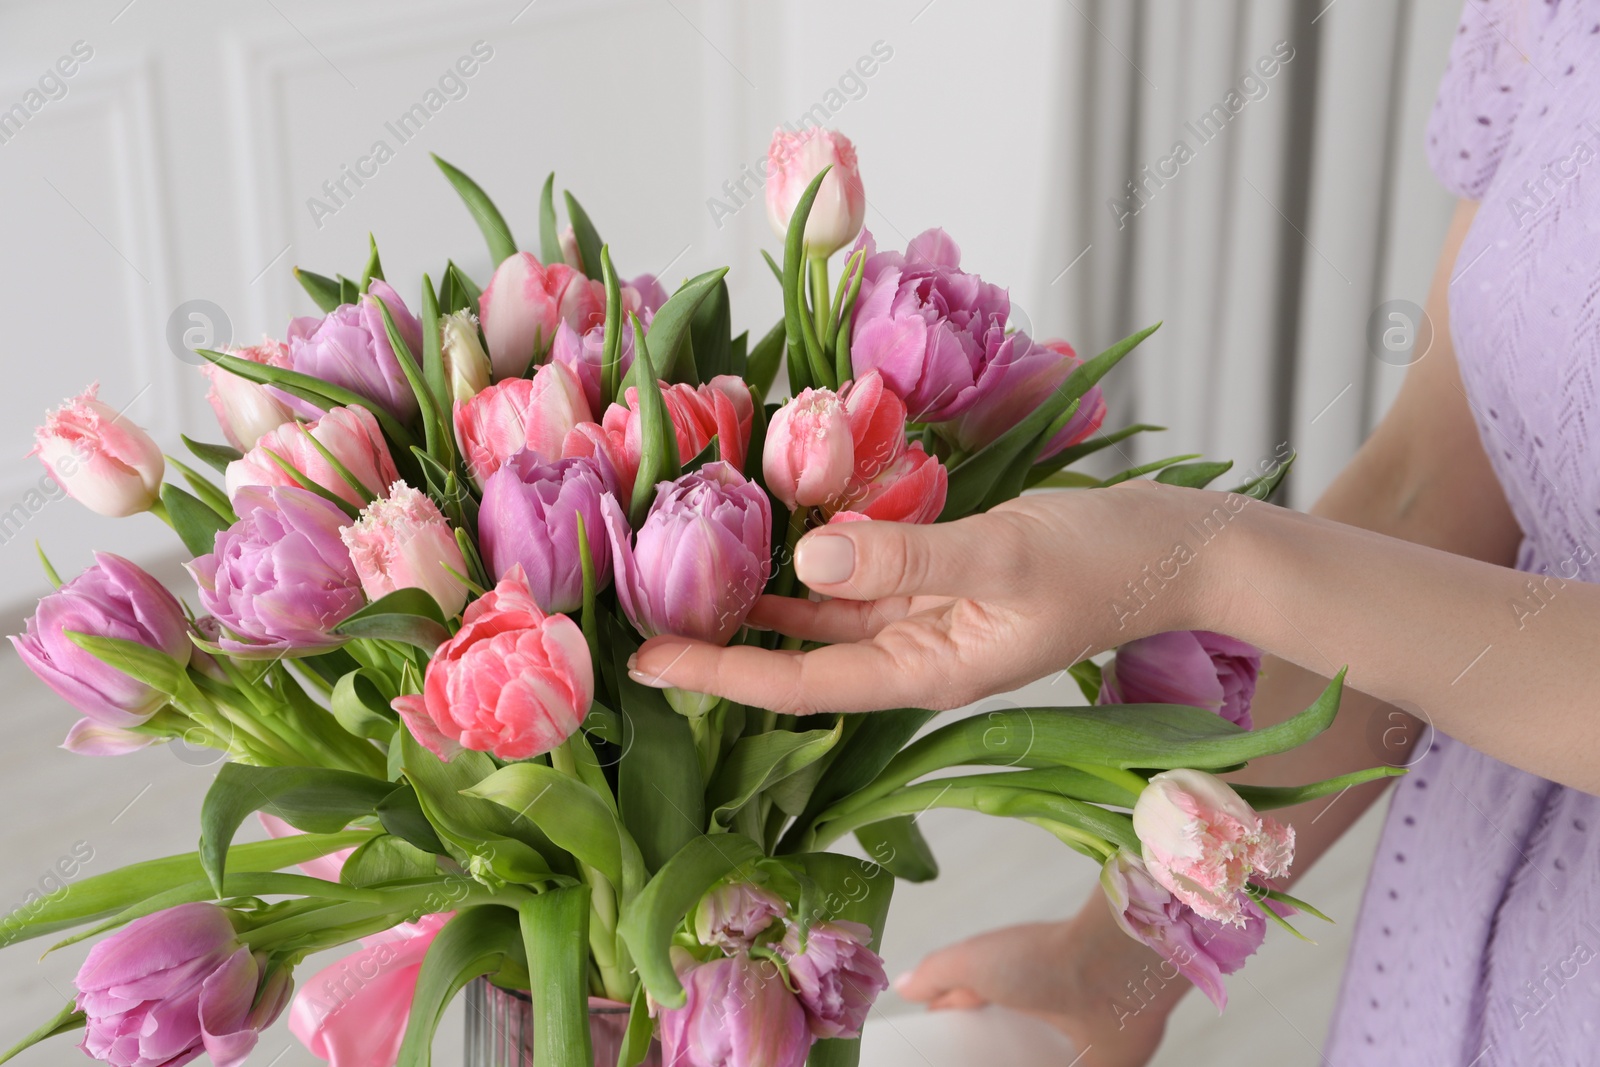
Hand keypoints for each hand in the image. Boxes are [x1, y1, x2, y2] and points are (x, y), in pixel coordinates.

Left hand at [628, 483, 1228, 713]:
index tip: (646, 660)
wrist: (1178, 549)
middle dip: (722, 641)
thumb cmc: (1108, 563)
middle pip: (797, 658)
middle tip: (635, 614)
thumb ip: (909, 553)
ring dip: (756, 598)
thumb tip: (808, 549)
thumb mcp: (1007, 555)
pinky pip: (858, 572)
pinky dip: (811, 557)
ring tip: (679, 574)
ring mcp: (925, 618)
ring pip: (822, 614)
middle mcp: (913, 655)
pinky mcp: (939, 578)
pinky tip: (767, 532)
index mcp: (924, 673)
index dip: (721, 672)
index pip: (801, 685)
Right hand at [895, 896, 1183, 1066]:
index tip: (933, 1051)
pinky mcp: (1100, 1065)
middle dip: (983, 1057)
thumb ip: (936, 973)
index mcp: (1008, 982)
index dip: (952, 1029)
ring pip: (1032, 1064)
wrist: (1111, 976)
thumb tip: (903, 985)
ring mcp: (1069, 1039)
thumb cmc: (1042, 959)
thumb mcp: (971, 960)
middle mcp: (1039, 1009)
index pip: (971, 1008)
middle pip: (1002, 1043)